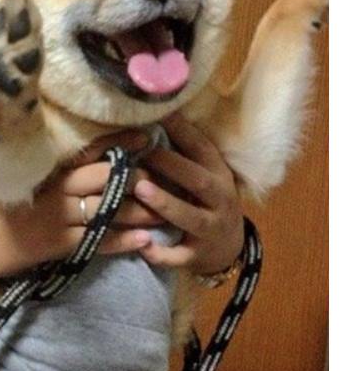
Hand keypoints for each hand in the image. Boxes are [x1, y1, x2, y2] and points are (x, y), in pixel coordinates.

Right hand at [0, 129, 158, 323]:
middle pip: (104, 177)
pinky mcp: (60, 245)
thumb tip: (82, 152)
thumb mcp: (16, 176)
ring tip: (165, 210)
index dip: (119, 143)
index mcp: (47, 168)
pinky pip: (99, 242)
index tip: (147, 137)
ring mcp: (59, 217)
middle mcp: (56, 189)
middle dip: (136, 177)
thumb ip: (47, 165)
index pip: (88, 150)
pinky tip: (145, 240)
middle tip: (163, 176)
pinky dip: (123, 241)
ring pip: (108, 210)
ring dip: (139, 211)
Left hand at [132, 113, 243, 272]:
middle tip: (142, 153)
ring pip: (190, 218)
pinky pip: (179, 256)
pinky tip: (140, 245)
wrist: (229, 247)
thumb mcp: (207, 175)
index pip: (203, 150)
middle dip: (172, 167)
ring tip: (139, 189)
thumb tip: (156, 113)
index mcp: (219, 175)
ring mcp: (211, 230)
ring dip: (166, 204)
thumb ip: (186, 153)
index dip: (183, 132)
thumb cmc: (207, 201)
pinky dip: (161, 253)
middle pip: (198, 182)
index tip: (160, 115)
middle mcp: (220, 201)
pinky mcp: (198, 256)